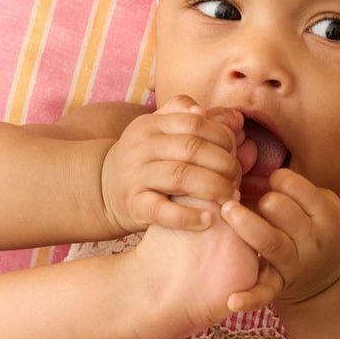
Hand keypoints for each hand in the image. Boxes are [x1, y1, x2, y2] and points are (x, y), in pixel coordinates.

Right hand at [101, 96, 245, 231]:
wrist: (102, 189)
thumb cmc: (146, 159)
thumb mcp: (160, 131)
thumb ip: (193, 119)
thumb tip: (234, 117)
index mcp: (152, 124)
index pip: (195, 122)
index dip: (222, 136)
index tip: (235, 151)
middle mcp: (142, 146)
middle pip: (192, 148)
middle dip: (223, 163)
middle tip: (237, 178)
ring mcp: (136, 176)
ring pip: (181, 176)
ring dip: (213, 187)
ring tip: (230, 198)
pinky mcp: (134, 205)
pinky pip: (162, 211)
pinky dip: (188, 217)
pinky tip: (208, 221)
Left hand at [219, 168, 339, 311]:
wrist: (327, 280)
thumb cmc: (313, 228)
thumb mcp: (320, 204)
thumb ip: (293, 184)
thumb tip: (243, 149)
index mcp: (328, 214)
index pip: (293, 184)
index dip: (275, 179)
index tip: (271, 183)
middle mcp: (316, 240)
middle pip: (278, 207)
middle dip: (258, 198)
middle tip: (247, 195)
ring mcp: (298, 265)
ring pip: (270, 241)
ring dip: (247, 225)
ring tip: (228, 211)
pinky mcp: (281, 287)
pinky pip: (265, 292)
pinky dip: (249, 298)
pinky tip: (231, 301)